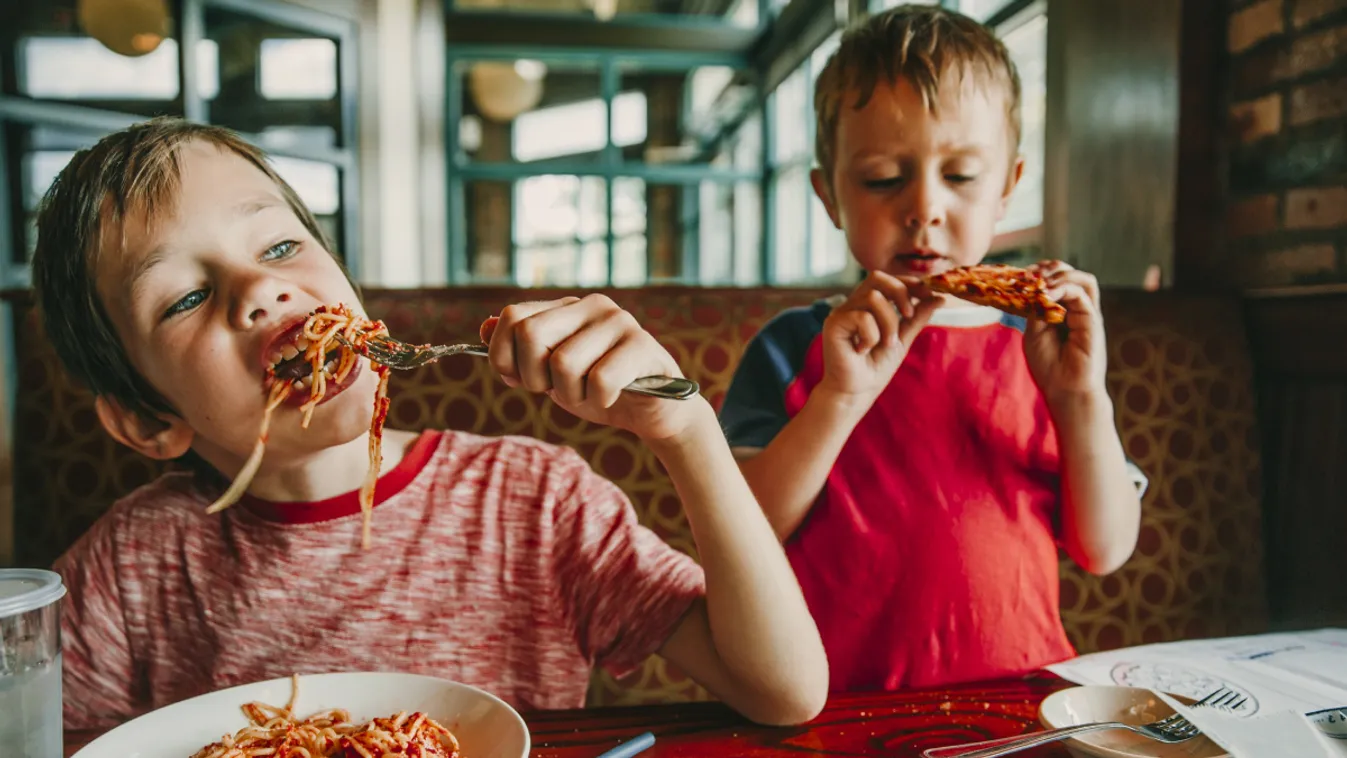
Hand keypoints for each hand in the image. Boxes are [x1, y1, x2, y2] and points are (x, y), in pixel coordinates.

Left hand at [484, 295, 702, 440]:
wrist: (654, 413)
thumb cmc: (599, 392)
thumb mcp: (551, 375)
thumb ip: (520, 353)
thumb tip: (484, 328)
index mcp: (566, 307)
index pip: (513, 317)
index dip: (504, 357)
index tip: (521, 380)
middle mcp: (591, 305)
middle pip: (531, 334)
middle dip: (533, 377)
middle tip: (555, 391)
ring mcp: (619, 322)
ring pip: (563, 363)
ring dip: (570, 395)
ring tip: (588, 396)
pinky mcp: (642, 345)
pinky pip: (599, 380)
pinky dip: (599, 400)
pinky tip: (612, 397)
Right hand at [816, 271, 940, 406]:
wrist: (858, 391)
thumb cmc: (876, 367)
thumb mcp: (903, 338)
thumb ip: (917, 317)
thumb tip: (939, 298)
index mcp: (867, 305)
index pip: (887, 279)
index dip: (908, 283)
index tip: (928, 294)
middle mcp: (853, 304)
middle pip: (877, 277)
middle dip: (900, 293)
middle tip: (908, 315)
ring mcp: (841, 313)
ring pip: (873, 298)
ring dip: (888, 323)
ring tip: (886, 344)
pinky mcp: (833, 324)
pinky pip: (862, 317)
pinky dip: (872, 336)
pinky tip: (863, 350)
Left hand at [1023, 260, 1108, 406]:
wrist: (1065, 390)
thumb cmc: (1049, 366)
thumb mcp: (1034, 332)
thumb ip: (1035, 309)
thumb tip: (1034, 288)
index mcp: (1062, 311)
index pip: (1056, 280)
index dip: (1040, 273)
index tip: (1020, 275)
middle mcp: (1077, 309)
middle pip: (1072, 274)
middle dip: (1050, 268)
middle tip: (1031, 274)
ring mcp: (1087, 314)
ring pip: (1083, 279)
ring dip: (1060, 275)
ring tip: (1041, 283)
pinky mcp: (1093, 321)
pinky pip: (1081, 294)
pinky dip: (1062, 288)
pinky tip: (1045, 295)